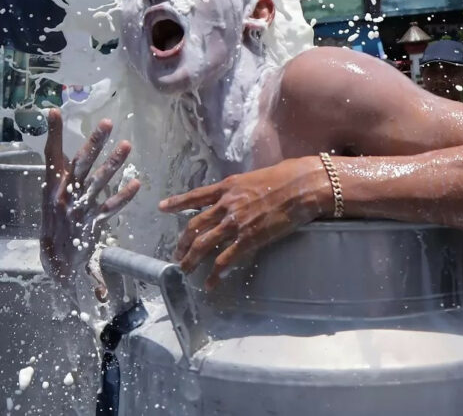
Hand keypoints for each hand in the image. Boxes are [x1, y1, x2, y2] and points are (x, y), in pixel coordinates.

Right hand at [41, 109, 140, 299]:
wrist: (55, 259)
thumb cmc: (53, 221)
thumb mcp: (50, 194)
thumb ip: (59, 172)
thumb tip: (61, 149)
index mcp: (52, 186)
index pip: (51, 154)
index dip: (53, 134)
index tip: (55, 112)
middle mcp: (65, 195)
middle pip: (81, 164)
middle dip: (95, 142)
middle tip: (108, 123)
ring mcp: (80, 209)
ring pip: (98, 182)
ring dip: (113, 163)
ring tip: (127, 145)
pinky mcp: (93, 223)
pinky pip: (110, 208)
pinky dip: (123, 196)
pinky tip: (136, 184)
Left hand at [159, 157, 329, 289]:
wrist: (300, 186)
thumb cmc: (283, 178)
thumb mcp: (252, 179)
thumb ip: (237, 190)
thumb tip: (232, 196)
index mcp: (226, 188)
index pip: (195, 196)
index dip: (177, 202)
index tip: (161, 207)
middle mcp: (226, 205)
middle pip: (194, 226)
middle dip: (183, 242)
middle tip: (177, 253)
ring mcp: (235, 223)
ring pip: (204, 244)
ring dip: (191, 259)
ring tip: (185, 270)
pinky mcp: (249, 239)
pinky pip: (225, 259)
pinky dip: (215, 273)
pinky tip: (210, 283)